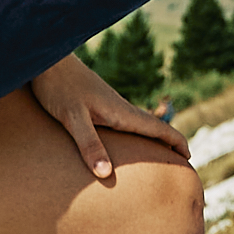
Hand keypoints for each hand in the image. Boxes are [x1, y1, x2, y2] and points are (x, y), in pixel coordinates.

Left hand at [29, 54, 190, 182]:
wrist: (46, 59)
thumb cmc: (57, 86)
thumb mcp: (72, 117)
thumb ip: (89, 144)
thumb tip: (106, 174)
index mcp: (120, 111)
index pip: (157, 127)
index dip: (175, 141)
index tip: (188, 157)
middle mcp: (119, 108)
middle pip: (152, 127)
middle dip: (168, 143)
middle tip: (179, 162)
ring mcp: (108, 105)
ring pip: (137, 124)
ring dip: (151, 138)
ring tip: (156, 156)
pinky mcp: (96, 104)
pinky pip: (123, 122)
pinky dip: (133, 134)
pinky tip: (123, 142)